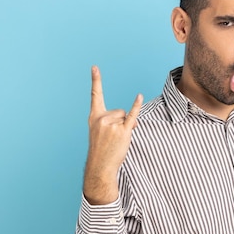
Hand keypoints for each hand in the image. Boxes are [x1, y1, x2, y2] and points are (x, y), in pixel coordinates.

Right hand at [83, 66, 142, 204]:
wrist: (100, 166)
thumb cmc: (102, 149)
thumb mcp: (103, 132)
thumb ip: (116, 120)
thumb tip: (134, 117)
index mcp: (94, 117)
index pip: (95, 95)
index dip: (96, 80)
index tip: (95, 67)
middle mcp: (102, 118)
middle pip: (119, 110)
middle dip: (120, 122)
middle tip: (113, 137)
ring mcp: (112, 124)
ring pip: (126, 117)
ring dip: (126, 127)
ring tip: (116, 140)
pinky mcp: (122, 131)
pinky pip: (132, 116)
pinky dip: (137, 107)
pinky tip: (139, 96)